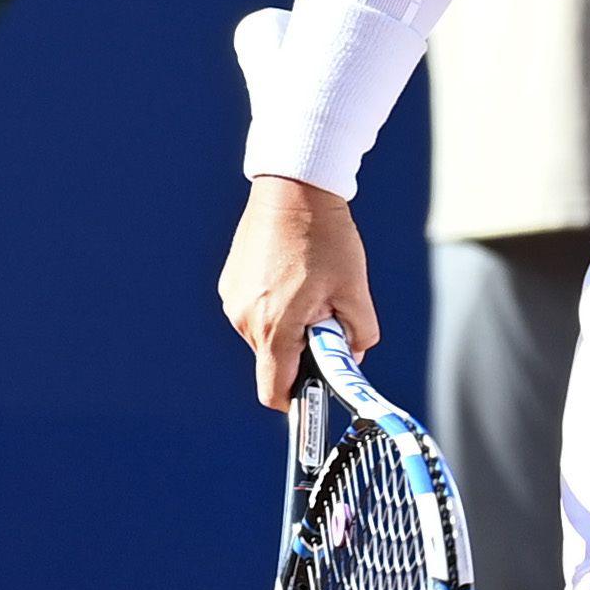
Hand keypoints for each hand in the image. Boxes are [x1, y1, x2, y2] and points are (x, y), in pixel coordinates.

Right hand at [220, 175, 376, 409]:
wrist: (293, 188)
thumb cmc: (327, 238)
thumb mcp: (356, 289)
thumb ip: (358, 334)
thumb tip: (351, 357)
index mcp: (275, 327)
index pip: (275, 390)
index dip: (296, 401)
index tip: (314, 395)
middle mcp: (245, 319)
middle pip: (274, 360)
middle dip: (302, 350)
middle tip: (328, 317)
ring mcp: (234, 300)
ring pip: (265, 334)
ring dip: (288, 324)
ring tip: (311, 286)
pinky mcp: (230, 283)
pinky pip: (255, 309)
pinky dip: (274, 304)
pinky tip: (293, 273)